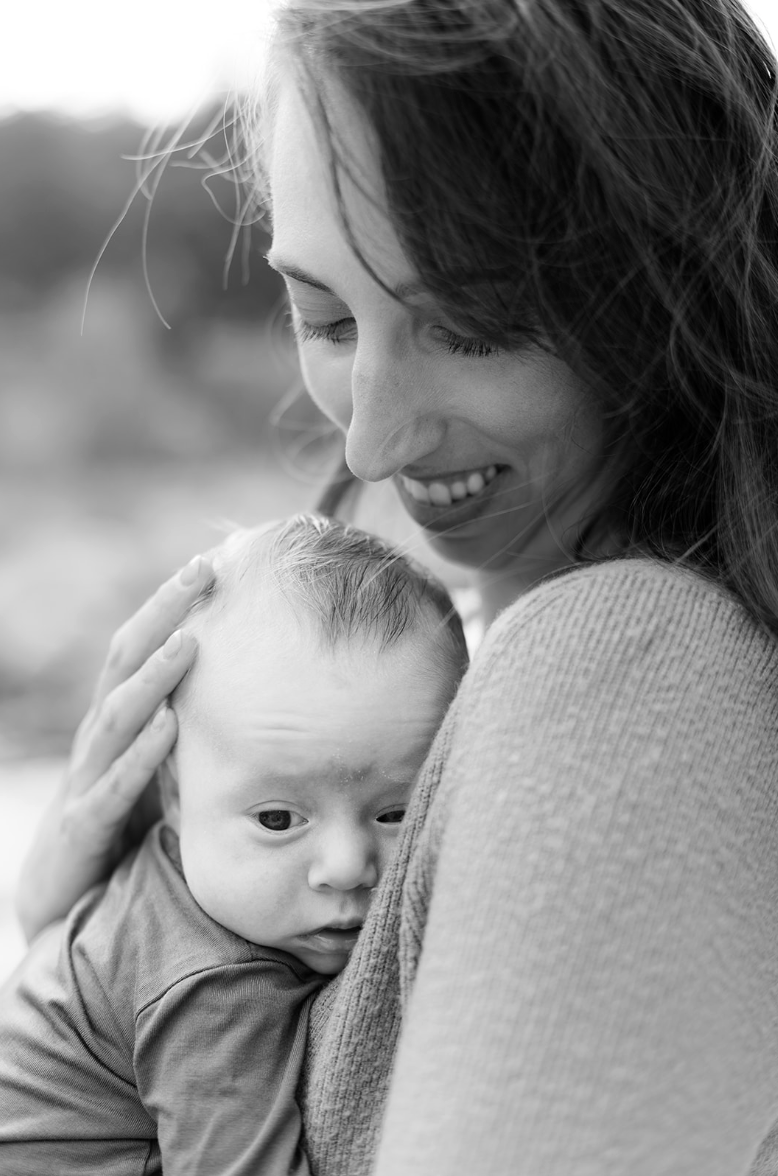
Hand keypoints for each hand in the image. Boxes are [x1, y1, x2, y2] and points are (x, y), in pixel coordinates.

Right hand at [15, 555, 213, 941]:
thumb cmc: (126, 826)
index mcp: (121, 720)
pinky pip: (113, 787)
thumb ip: (199, 730)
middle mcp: (100, 738)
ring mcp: (88, 779)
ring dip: (155, 676)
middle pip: (126, 661)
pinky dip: (142, 756)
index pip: (142, 646)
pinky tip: (170, 727)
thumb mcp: (166, 767)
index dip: (172, 604)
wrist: (66, 902)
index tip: (214, 562)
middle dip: (163, 613)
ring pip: (118, 715)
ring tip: (192, 641)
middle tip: (203, 570)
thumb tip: (265, 696)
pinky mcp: (84, 828)